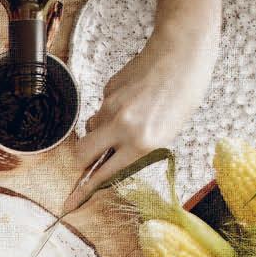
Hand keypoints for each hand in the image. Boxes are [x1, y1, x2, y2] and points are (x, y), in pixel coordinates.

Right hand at [63, 24, 218, 209]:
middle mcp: (123, 127)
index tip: (72, 202)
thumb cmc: (184, 94)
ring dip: (101, 132)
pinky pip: (102, 108)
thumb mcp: (167, 133)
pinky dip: (111, 111)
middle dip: (82, 161)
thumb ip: (137, 149)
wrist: (182, 54)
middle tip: (91, 160)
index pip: (104, 174)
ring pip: (92, 128)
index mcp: (143, 143)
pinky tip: (132, 100)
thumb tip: (112, 159)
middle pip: (82, 153)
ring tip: (129, 121)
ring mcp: (112, 106)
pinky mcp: (108, 89)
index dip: (85, 190)